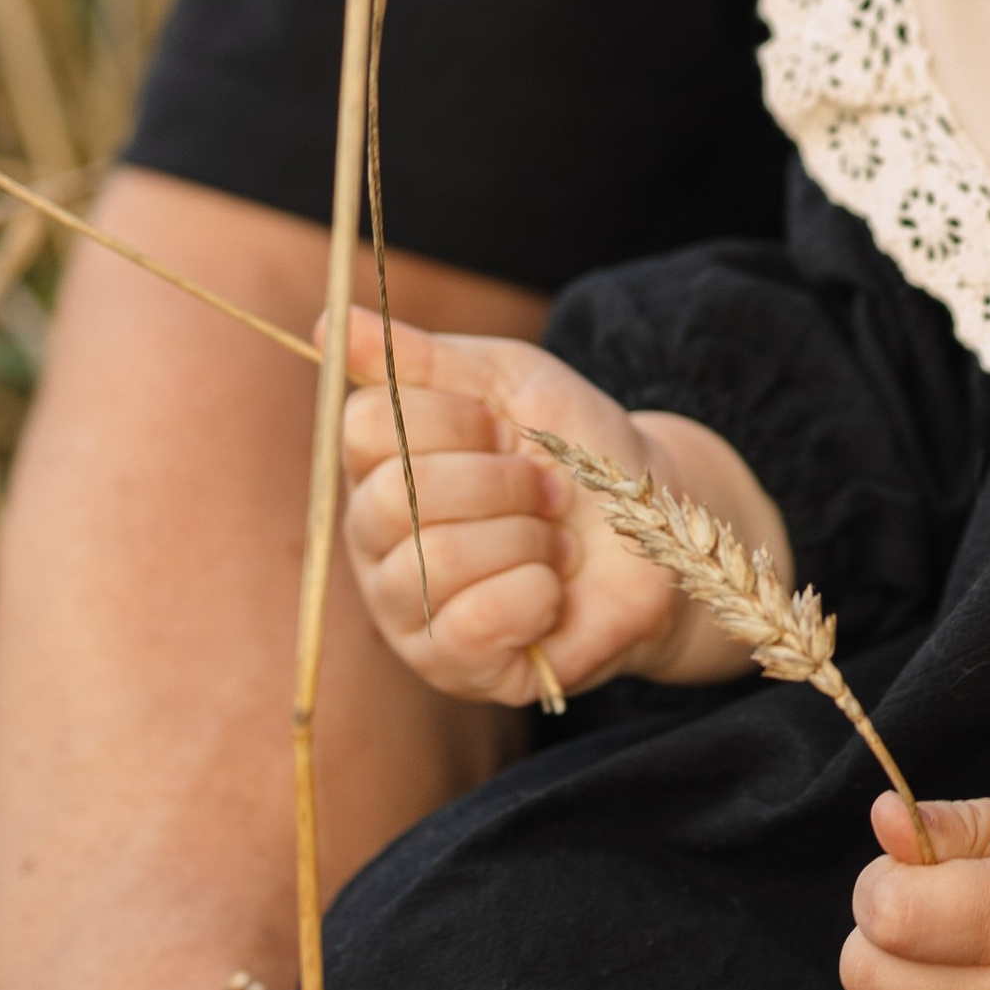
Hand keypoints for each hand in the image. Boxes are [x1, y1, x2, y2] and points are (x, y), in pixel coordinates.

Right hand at [339, 312, 788, 706]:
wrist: (658, 530)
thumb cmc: (578, 451)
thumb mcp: (510, 382)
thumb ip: (420, 358)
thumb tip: (331, 322)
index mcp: (378, 466)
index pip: (364, 427)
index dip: (453, 420)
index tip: (504, 429)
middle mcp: (375, 541)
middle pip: (395, 496)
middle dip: (500, 482)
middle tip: (547, 490)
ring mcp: (407, 611)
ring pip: (434, 561)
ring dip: (525, 539)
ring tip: (554, 541)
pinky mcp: (452, 667)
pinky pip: (467, 627)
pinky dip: (531, 595)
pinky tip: (551, 590)